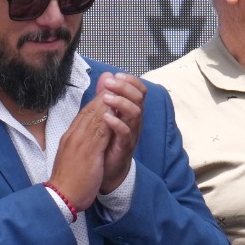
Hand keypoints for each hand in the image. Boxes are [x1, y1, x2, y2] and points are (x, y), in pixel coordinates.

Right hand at [47, 98, 110, 211]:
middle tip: (114, 81)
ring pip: (94, 118)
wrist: (60, 196)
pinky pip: (98, 133)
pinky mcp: (87, 152)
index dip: (97, 100)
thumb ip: (81, 142)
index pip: (85, 114)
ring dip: (106, 103)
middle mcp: (73, 136)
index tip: (108, 90)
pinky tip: (115, 113)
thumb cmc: (68, 179)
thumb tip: (89, 134)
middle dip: (103, 95)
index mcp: (71, 136)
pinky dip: (107, 121)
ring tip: (117, 90)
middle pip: (90, 111)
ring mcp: (79, 142)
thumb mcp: (74, 156)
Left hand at [95, 72, 144, 193]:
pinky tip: (106, 117)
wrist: (106, 170)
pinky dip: (117, 123)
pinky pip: (126, 133)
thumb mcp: (105, 113)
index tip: (116, 75)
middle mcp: (134, 120)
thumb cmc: (108, 140)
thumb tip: (106, 74)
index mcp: (130, 110)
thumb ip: (106, 94)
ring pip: (135, 113)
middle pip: (139, 98)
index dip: (130, 80)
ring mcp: (131, 133)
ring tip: (106, 98)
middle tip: (109, 83)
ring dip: (121, 102)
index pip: (138, 89)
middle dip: (125, 87)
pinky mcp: (125, 146)